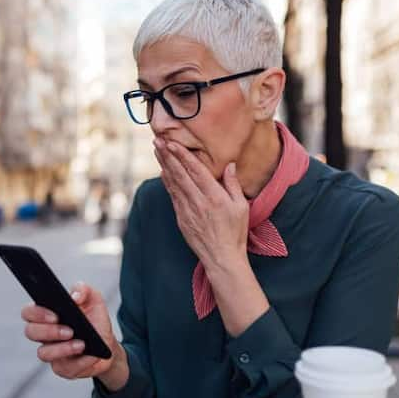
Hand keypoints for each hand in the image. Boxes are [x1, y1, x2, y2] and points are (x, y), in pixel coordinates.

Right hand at [21, 282, 125, 388]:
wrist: (108, 344)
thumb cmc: (95, 320)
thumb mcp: (94, 300)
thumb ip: (84, 290)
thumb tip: (74, 296)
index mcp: (46, 315)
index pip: (28, 312)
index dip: (37, 314)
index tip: (55, 315)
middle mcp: (44, 334)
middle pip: (30, 332)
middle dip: (49, 331)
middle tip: (69, 331)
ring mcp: (51, 353)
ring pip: (43, 353)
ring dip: (63, 349)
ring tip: (81, 344)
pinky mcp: (63, 368)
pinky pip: (65, 369)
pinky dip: (80, 362)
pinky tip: (91, 355)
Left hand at [155, 139, 268, 334]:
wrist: (222, 257)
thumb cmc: (235, 232)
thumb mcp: (241, 206)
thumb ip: (232, 185)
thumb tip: (229, 165)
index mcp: (214, 197)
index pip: (195, 171)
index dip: (182, 155)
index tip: (172, 142)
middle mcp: (198, 201)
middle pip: (180, 174)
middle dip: (168, 155)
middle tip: (158, 140)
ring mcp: (187, 210)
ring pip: (173, 183)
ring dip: (164, 165)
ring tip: (157, 151)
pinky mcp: (181, 218)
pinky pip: (172, 196)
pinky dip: (167, 182)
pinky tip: (162, 172)